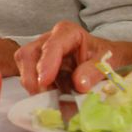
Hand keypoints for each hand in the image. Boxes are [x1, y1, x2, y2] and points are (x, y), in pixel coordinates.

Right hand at [13, 20, 131, 94]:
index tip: (44, 81)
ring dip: (35, 86)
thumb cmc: (106, 57)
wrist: (107, 60)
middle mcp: (48, 39)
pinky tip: (53, 97)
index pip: (51, 46)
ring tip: (55, 98)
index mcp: (67, 32)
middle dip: (32, 78)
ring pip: (25, 68)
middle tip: (45, 97)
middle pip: (28, 55)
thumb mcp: (107, 62)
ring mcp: (40, 53)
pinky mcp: (36, 67)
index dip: (46, 63)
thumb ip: (94, 71)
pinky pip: (29, 79)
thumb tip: (79, 84)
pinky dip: (39, 91)